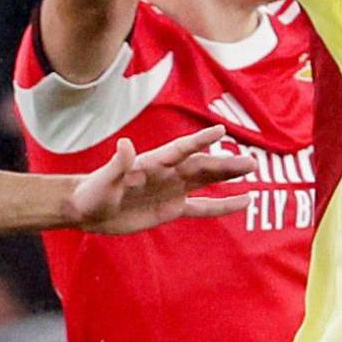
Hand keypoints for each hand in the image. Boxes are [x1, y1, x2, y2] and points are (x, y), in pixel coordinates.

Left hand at [69, 125, 250, 233]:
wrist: (88, 209)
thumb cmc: (93, 191)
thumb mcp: (104, 180)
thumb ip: (118, 163)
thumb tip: (125, 144)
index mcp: (152, 164)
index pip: (180, 150)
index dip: (200, 141)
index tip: (220, 132)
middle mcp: (167, 174)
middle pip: (201, 166)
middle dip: (225, 164)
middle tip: (252, 161)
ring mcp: (172, 191)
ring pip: (206, 182)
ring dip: (228, 177)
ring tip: (253, 170)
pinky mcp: (172, 209)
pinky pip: (202, 207)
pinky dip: (222, 205)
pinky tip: (242, 201)